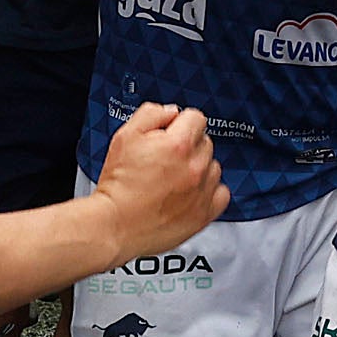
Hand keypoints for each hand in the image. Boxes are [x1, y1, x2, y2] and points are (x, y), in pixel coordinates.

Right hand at [93, 103, 228, 258]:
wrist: (114, 224)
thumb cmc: (118, 185)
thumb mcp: (125, 136)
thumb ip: (151, 115)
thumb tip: (171, 113)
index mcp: (178, 144)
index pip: (196, 118)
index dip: (180, 123)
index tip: (171, 133)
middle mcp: (195, 167)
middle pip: (205, 142)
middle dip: (187, 146)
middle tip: (165, 160)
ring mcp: (202, 191)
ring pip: (213, 167)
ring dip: (198, 168)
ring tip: (174, 178)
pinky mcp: (204, 214)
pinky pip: (221, 193)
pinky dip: (210, 190)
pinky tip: (191, 192)